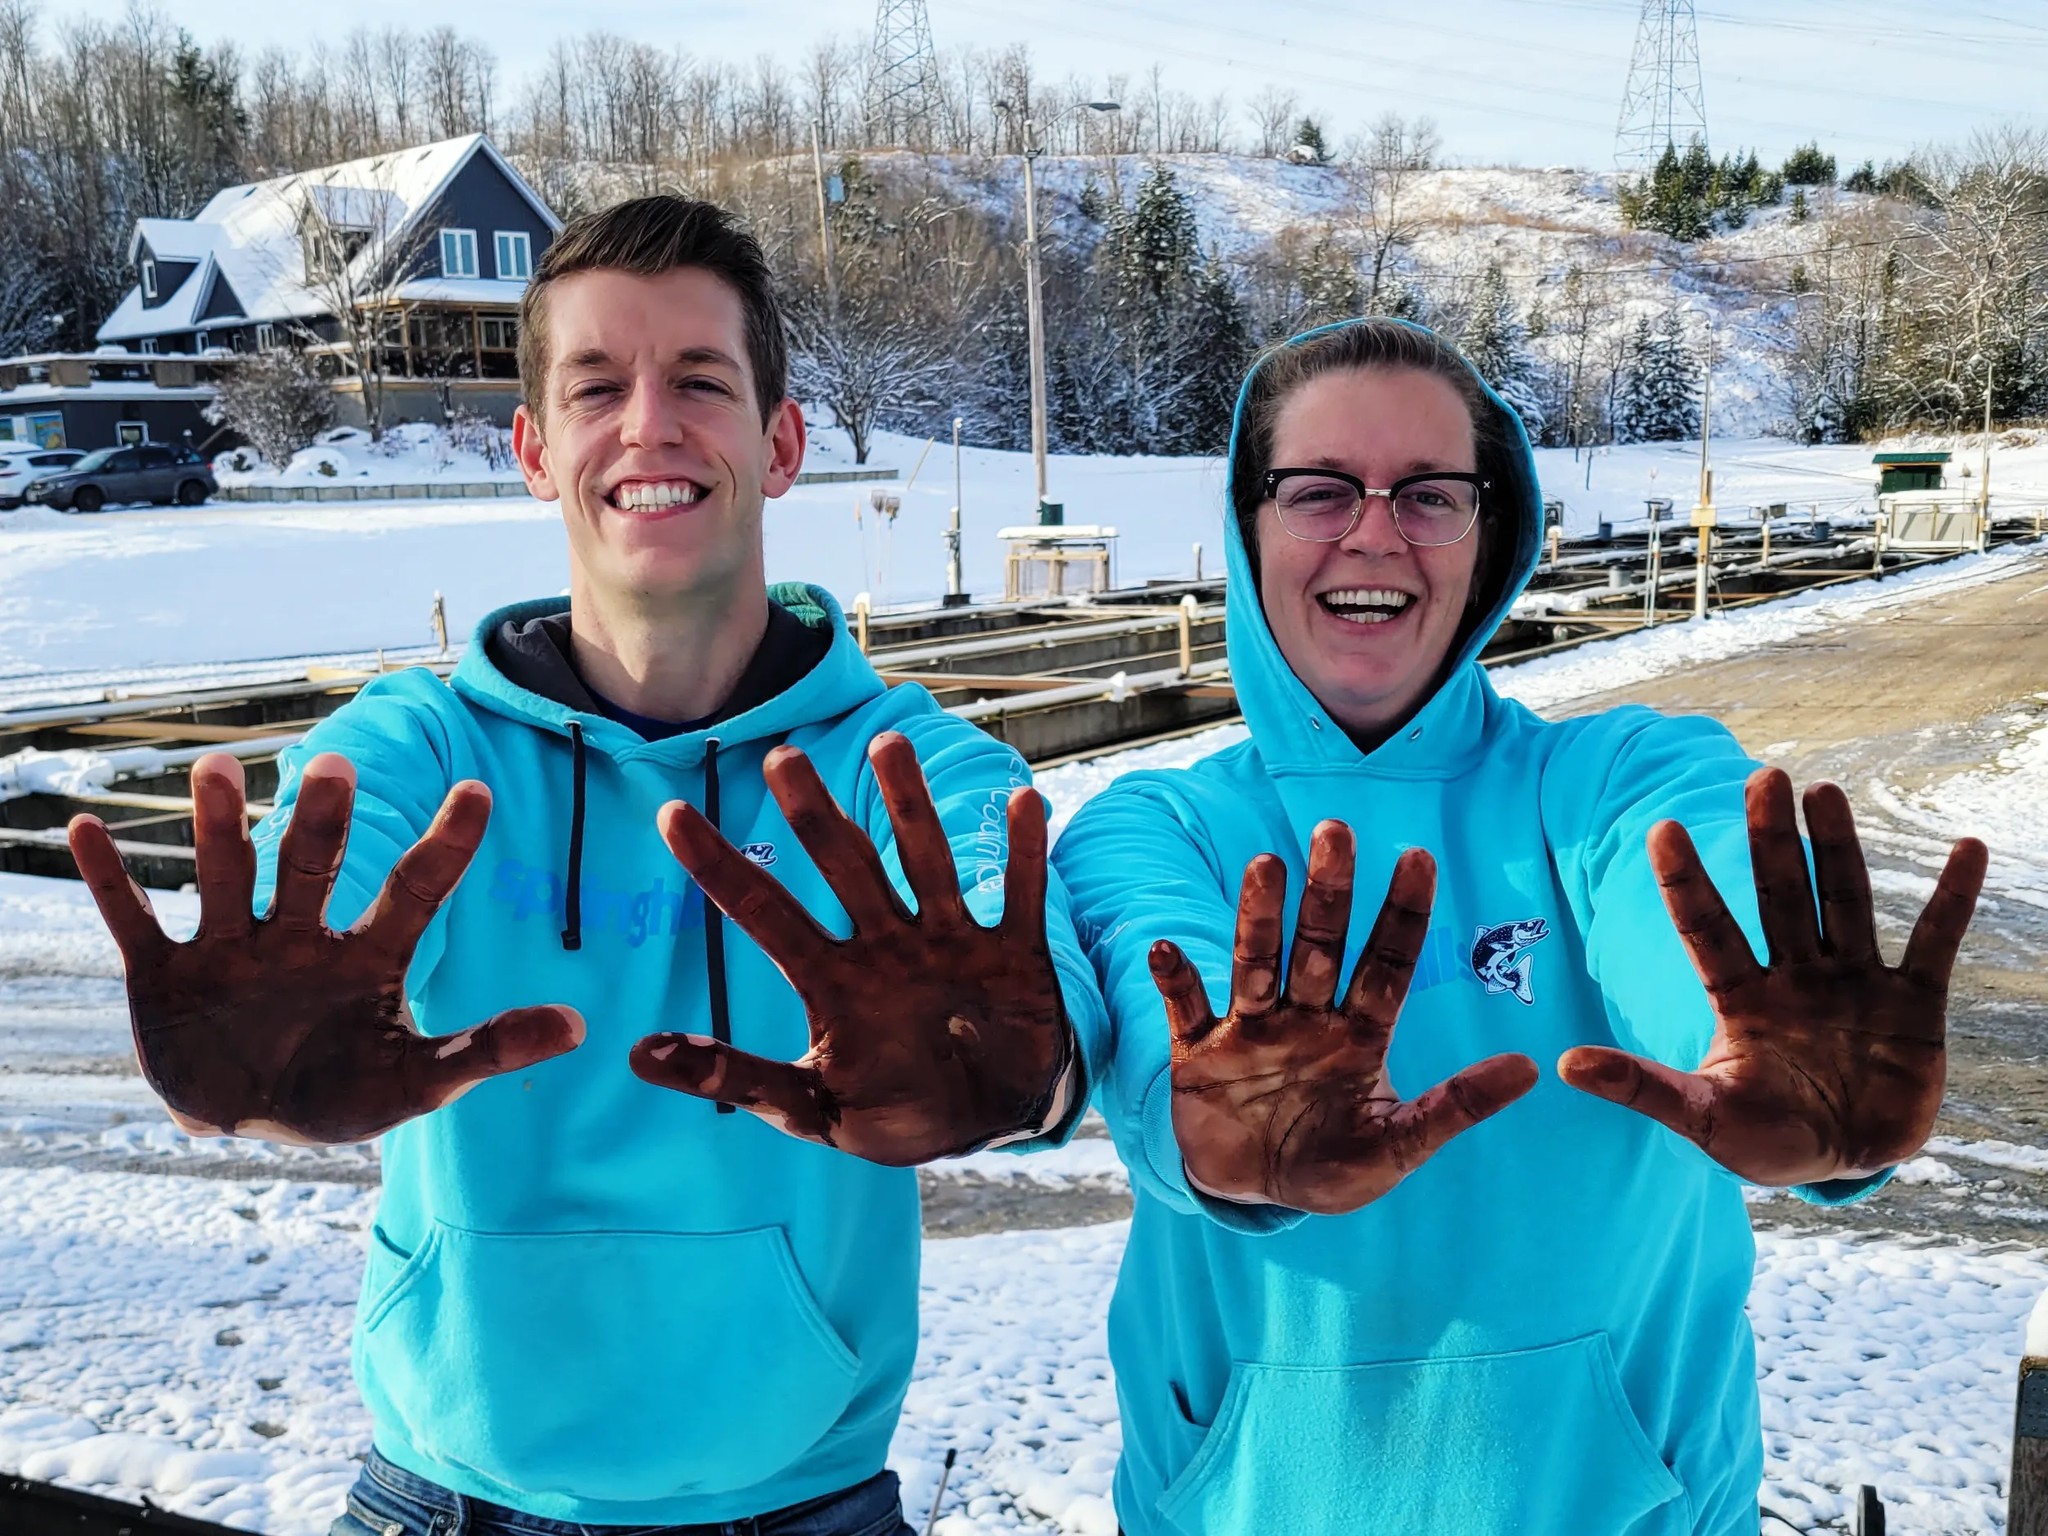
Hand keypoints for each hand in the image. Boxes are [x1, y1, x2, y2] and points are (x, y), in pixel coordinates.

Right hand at [67, 751, 584, 1144]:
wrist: (251, 1121)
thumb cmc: (339, 1096)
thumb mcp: (417, 1082)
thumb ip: (489, 1052)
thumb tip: (579, 1027)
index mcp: (366, 955)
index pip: (415, 888)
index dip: (445, 844)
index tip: (479, 790)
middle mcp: (299, 934)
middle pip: (312, 867)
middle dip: (321, 823)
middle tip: (334, 767)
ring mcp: (230, 947)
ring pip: (226, 875)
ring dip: (218, 826)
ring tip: (214, 769)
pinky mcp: (164, 973)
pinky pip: (132, 919)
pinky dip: (108, 880)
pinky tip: (80, 829)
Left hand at [630, 732, 1069, 1165]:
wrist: (991, 1124)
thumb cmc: (896, 1114)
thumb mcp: (811, 1106)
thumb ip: (735, 1080)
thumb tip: (639, 1053)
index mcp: (832, 980)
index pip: (762, 912)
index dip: (718, 867)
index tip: (670, 816)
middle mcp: (886, 946)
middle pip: (844, 867)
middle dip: (814, 815)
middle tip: (779, 758)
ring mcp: (949, 943)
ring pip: (926, 862)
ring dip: (909, 807)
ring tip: (888, 745)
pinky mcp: (1011, 955)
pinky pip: (1019, 896)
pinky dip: (1023, 854)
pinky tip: (1023, 799)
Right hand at [1148, 822, 1538, 1215]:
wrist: (1252, 1194)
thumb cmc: (1330, 1167)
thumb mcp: (1398, 1147)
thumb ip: (1456, 1108)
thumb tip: (1531, 1068)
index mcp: (1358, 1034)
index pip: (1386, 963)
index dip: (1402, 913)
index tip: (1418, 856)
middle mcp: (1306, 1017)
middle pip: (1320, 946)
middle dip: (1329, 893)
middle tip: (1336, 831)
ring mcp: (1250, 1030)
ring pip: (1256, 963)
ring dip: (1258, 918)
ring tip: (1265, 867)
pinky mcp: (1198, 1055)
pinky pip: (1187, 1011)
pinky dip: (1176, 982)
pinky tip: (1166, 949)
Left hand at [1558, 769, 1987, 1184]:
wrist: (1843, 1165)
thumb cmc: (1764, 1139)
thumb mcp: (1702, 1118)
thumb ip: (1642, 1088)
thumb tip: (1564, 1064)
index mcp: (1740, 998)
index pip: (1706, 928)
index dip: (1685, 882)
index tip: (1659, 827)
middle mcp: (1795, 976)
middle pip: (1778, 896)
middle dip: (1770, 840)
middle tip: (1762, 775)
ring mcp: (1853, 984)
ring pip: (1843, 902)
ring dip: (1837, 849)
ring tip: (1825, 792)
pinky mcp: (1913, 1006)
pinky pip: (1934, 942)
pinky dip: (1951, 899)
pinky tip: (1966, 848)